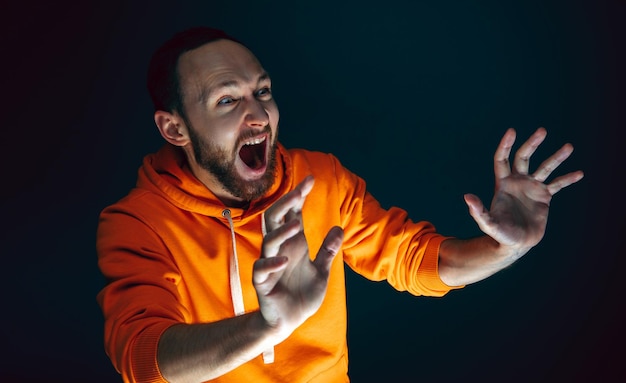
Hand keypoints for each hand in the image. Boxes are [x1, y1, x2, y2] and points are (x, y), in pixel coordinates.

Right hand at [252, 176, 343, 341]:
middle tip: (299, 192)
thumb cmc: (302, 294)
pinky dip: (271, 263)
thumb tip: (339, 227)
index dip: (299, 196)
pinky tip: (284, 260)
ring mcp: (270, 264)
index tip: (310, 180)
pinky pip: (261, 269)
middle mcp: (280, 249)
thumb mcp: (321, 272)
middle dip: (286, 203)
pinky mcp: (262, 283)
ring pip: (269, 240)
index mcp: (294, 244)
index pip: (293, 213)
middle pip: (275, 218)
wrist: (289, 321)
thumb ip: (328, 251)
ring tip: (297, 225)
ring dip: (282, 231)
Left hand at [464, 127, 583, 254]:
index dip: (505, 145)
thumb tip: (467, 197)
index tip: (512, 131)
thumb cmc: (500, 234)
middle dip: (532, 144)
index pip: (502, 159)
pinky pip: (557, 184)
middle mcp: (517, 181)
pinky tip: (579, 173)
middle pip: (524, 157)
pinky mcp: (544, 197)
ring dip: (556, 158)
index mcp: (503, 184)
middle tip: (542, 131)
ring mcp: (532, 188)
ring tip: (569, 147)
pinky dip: (567, 179)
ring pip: (545, 168)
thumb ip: (478, 211)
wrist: (516, 244)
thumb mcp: (488, 224)